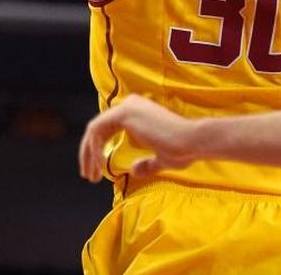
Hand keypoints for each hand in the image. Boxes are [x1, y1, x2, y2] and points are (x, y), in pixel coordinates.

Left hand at [78, 94, 200, 182]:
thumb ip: (147, 163)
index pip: (107, 129)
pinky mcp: (124, 112)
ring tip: (90, 175)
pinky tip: (100, 166)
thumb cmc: (183, 150)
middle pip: (98, 129)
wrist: (193, 142)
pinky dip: (94, 149)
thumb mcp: (162, 160)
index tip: (96, 171)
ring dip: (88, 154)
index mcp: (137, 112)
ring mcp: (126, 106)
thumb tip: (134, 170)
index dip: (97, 150)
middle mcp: (129, 104)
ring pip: (94, 130)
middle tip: (88, 176)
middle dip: (89, 153)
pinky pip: (98, 130)